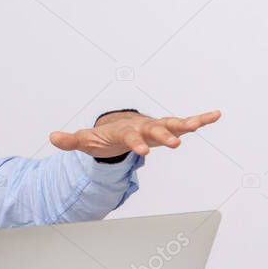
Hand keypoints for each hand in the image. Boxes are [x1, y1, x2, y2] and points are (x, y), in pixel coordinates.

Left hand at [48, 110, 221, 158]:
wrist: (117, 128)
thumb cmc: (104, 136)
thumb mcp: (86, 139)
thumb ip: (71, 140)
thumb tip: (51, 138)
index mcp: (124, 130)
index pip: (130, 138)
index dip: (136, 145)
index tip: (143, 153)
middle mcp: (142, 126)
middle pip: (154, 130)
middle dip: (164, 135)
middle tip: (175, 144)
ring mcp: (156, 126)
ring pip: (172, 124)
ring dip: (186, 125)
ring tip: (201, 123)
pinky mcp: (167, 129)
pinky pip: (185, 123)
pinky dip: (200, 119)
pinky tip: (216, 115)